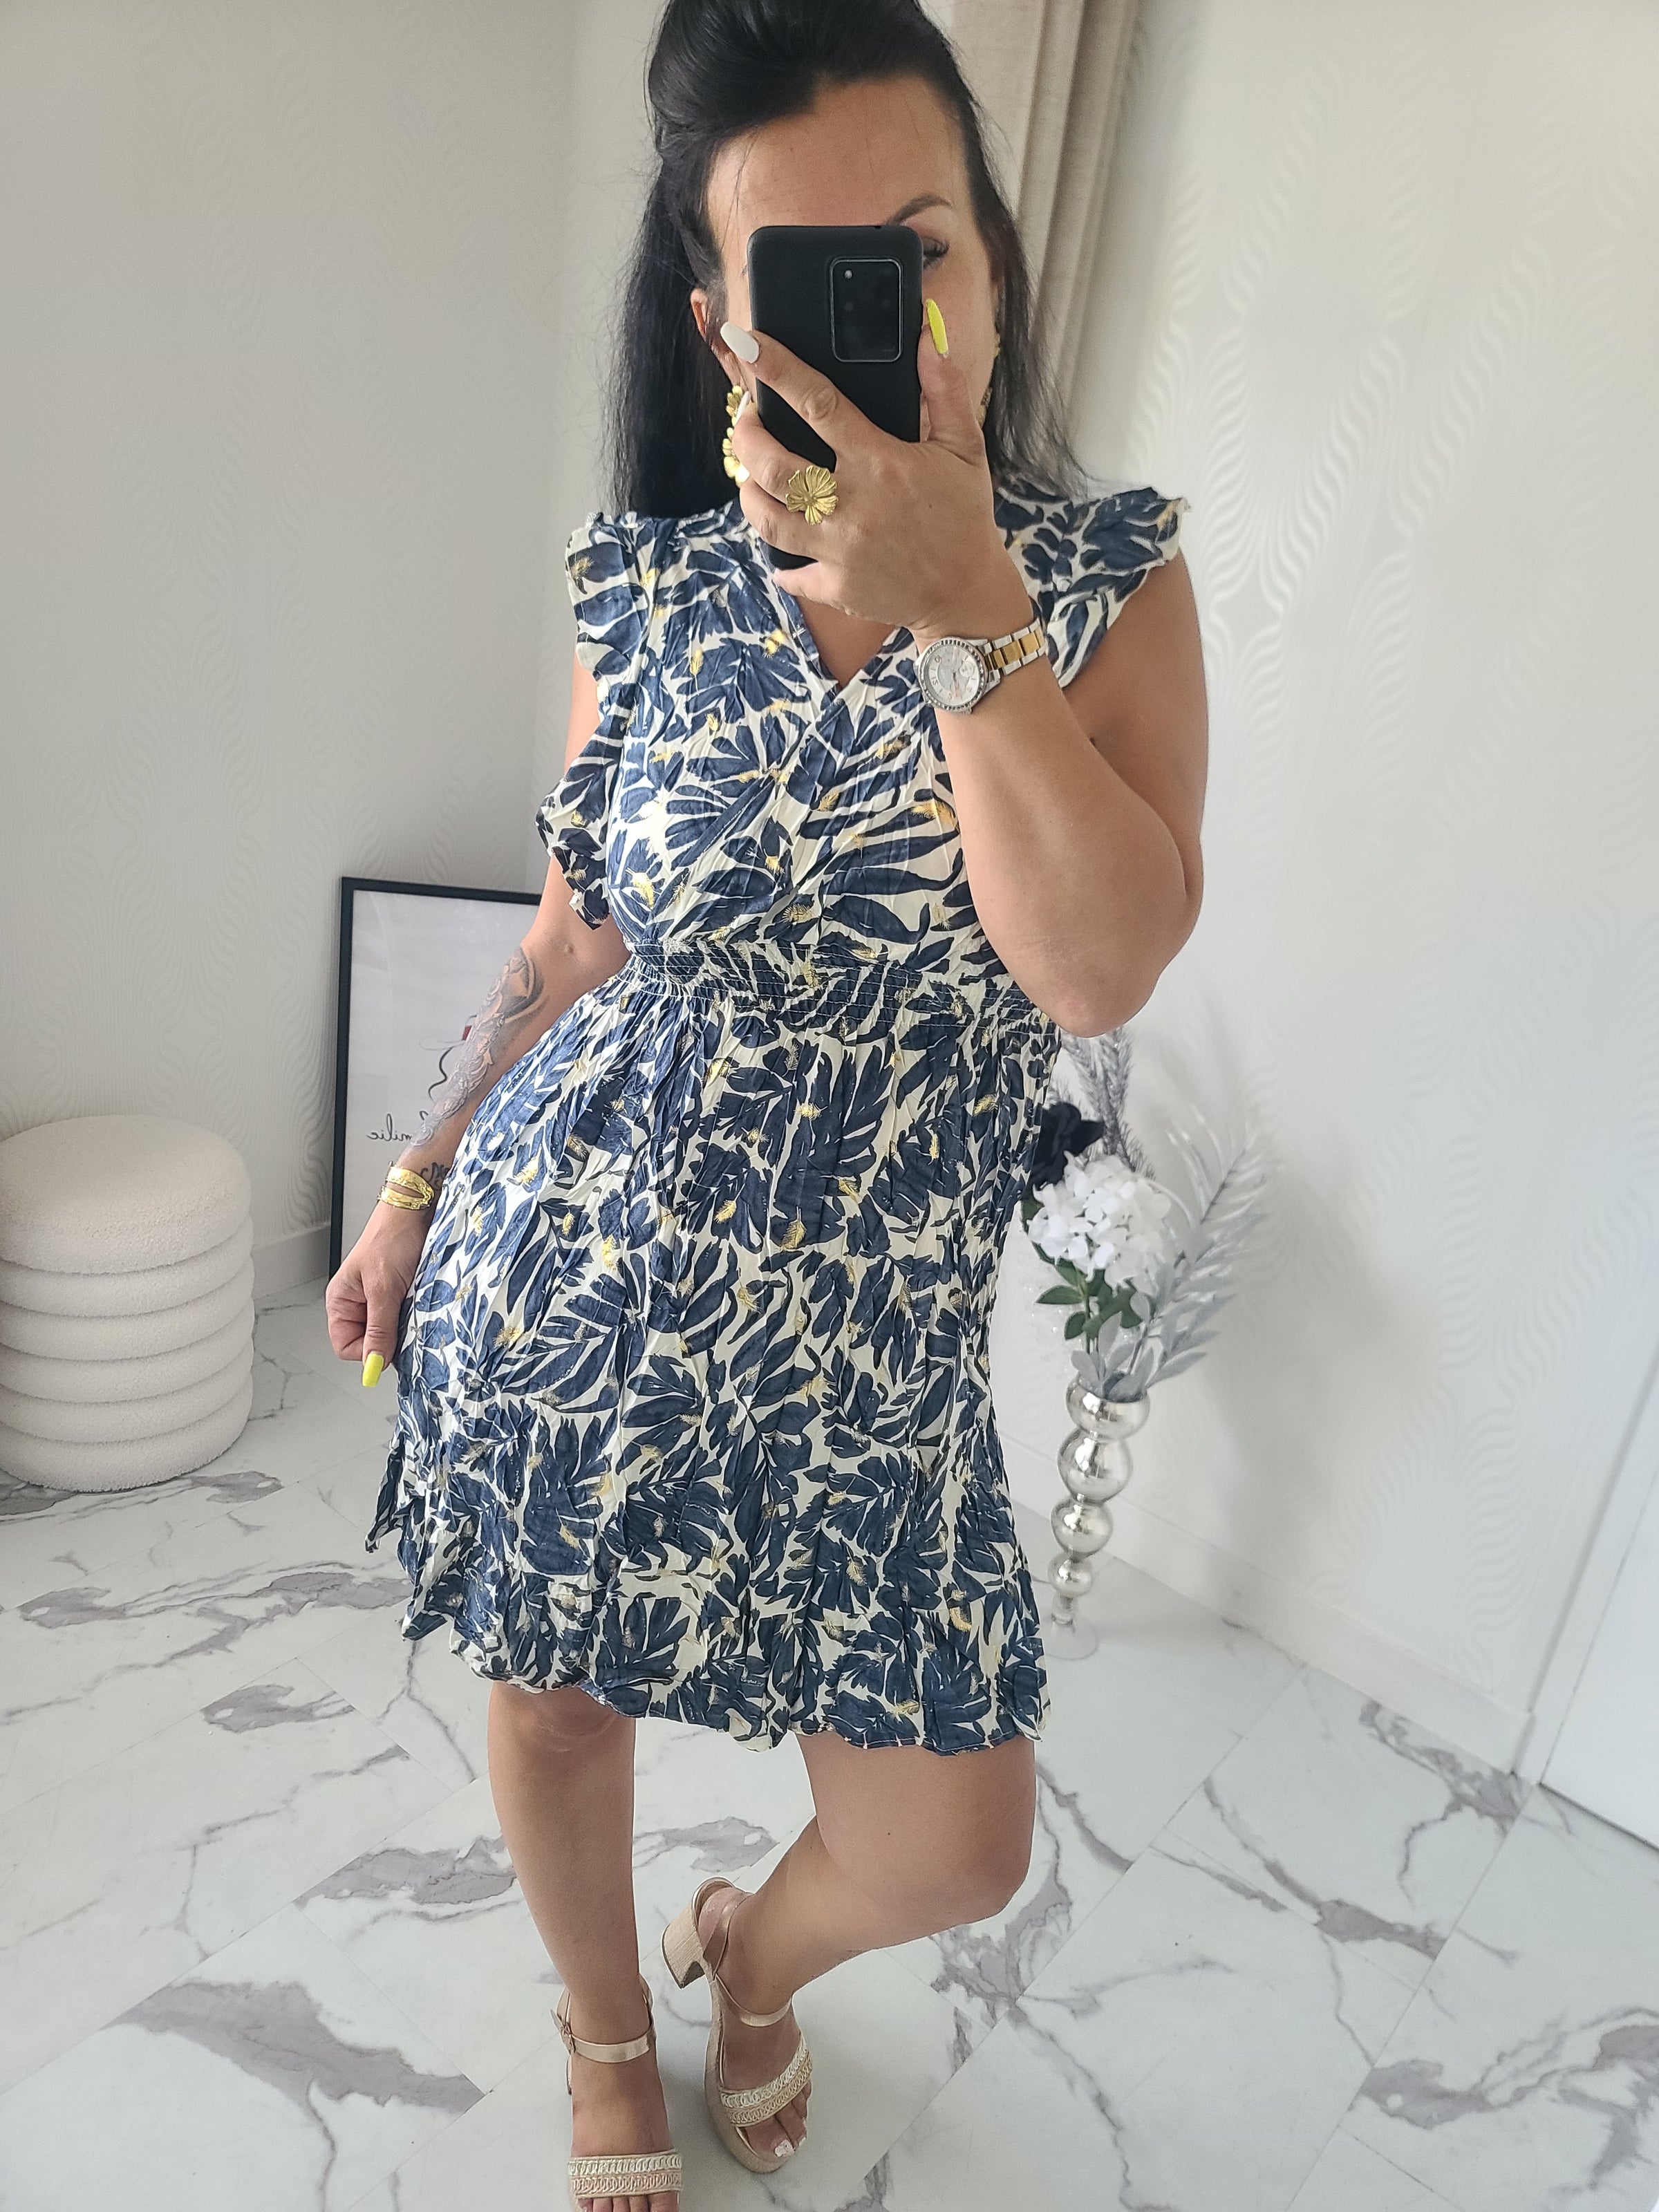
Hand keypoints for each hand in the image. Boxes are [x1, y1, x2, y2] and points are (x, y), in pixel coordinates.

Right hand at [325, 1203, 430, 1382]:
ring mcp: (380, 1301)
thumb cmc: (393, 1238)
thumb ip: (379, 1329)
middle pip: (369, 1342)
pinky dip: (414, 1316)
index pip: (345, 1346)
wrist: (417, 1212)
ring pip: (390, 1332)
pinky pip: (405, 1319)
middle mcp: (358, 1303)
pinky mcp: (400, 1296)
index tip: (388, 1347)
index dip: (366, 1352)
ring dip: (404, 1325)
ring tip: (411, 1304)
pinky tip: (419, 1302)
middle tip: (404, 1320)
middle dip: (389, 1338)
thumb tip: (373, 1363)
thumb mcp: (384, 1288)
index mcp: (341, 1301)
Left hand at [727, 321, 1032, 643]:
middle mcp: (850, 505)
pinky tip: (781, 538)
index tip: (749, 345)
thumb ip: (945, 390)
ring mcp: (838, 550)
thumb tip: (924, 336)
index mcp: (879, 463)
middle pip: (773, 465)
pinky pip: (789, 573)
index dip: (777, 370)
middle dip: (747, 436)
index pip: (817, 404)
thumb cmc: (964, 516)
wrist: (968, 594)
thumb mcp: (965, 447)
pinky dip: (777, 559)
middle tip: (748, 421)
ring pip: (767, 518)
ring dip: (748, 491)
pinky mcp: (835, 585)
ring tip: (752, 474)